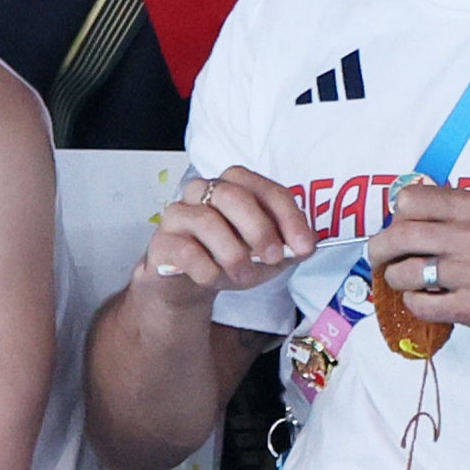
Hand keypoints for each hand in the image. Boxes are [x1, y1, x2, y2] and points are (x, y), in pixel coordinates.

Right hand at [143, 166, 317, 301]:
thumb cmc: (230, 258)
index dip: (288, 217)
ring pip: (206, 220)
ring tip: (244, 276)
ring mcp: (180, 214)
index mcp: (237, 186)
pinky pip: (185, 250)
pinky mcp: (162, 241)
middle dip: (259, 229)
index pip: (266, 189)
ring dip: (233, 253)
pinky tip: (214, 278)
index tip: (303, 247)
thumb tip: (307, 244)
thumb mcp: (267, 254)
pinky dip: (206, 268)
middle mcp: (205, 191)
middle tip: (272, 258)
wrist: (188, 283)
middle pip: (233, 195)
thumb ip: (289, 247)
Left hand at [368, 183, 469, 340]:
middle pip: (398, 236)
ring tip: (408, 282)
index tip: (396, 230)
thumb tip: (393, 220)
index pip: (407, 199)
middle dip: (378, 251)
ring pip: (403, 274)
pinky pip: (420, 305)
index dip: (394, 217)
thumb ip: (445, 214)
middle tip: (379, 260)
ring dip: (396, 281)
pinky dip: (414, 304)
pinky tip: (427, 300)